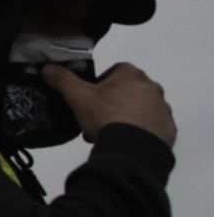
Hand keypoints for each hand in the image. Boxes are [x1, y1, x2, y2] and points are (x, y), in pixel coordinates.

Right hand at [45, 63, 176, 147]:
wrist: (132, 149)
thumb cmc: (105, 116)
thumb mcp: (77, 96)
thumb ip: (63, 79)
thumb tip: (47, 67)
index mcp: (132, 75)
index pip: (115, 71)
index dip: (101, 84)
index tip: (91, 99)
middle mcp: (152, 88)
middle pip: (129, 90)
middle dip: (114, 101)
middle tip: (98, 118)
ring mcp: (163, 109)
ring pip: (141, 109)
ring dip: (128, 117)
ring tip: (111, 133)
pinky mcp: (168, 129)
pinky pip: (152, 127)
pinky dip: (141, 132)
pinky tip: (126, 141)